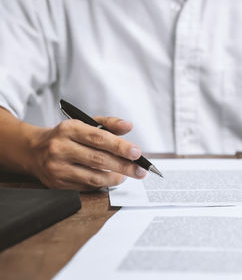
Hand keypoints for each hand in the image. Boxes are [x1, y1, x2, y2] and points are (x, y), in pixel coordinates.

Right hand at [29, 117, 146, 190]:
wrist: (33, 150)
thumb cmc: (65, 137)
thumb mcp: (84, 123)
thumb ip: (108, 124)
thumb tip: (128, 126)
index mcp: (69, 129)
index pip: (99, 138)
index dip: (120, 146)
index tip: (137, 153)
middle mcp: (60, 148)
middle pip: (99, 160)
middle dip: (124, 166)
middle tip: (140, 170)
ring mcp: (57, 168)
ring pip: (93, 177)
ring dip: (115, 178)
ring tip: (125, 175)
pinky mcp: (57, 184)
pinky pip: (86, 186)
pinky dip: (102, 184)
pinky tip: (110, 179)